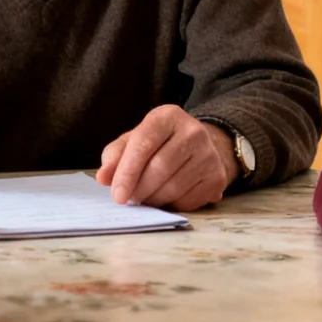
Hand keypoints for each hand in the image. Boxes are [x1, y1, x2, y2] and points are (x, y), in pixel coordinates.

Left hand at [95, 105, 233, 210]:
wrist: (201, 146)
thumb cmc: (160, 144)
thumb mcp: (135, 140)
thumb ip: (115, 156)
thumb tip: (103, 177)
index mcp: (168, 116)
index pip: (144, 143)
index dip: (127, 171)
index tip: (116, 194)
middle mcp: (193, 131)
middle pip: (160, 168)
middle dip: (139, 189)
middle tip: (128, 199)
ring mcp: (209, 155)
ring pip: (174, 187)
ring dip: (153, 199)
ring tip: (144, 198)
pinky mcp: (217, 178)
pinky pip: (188, 200)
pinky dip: (170, 205)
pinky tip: (164, 199)